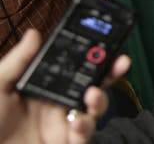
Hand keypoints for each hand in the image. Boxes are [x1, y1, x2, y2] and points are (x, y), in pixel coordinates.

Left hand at [0, 29, 130, 143]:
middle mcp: (57, 103)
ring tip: (92, 95)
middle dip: (110, 72)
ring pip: (94, 109)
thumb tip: (34, 34)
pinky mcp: (64, 143)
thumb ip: (18, 61)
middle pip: (93, 84)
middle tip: (120, 62)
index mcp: (44, 86)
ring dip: (99, 100)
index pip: (74, 67)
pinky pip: (84, 136)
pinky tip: (76, 122)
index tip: (105, 42)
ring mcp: (62, 125)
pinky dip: (85, 127)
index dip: (92, 55)